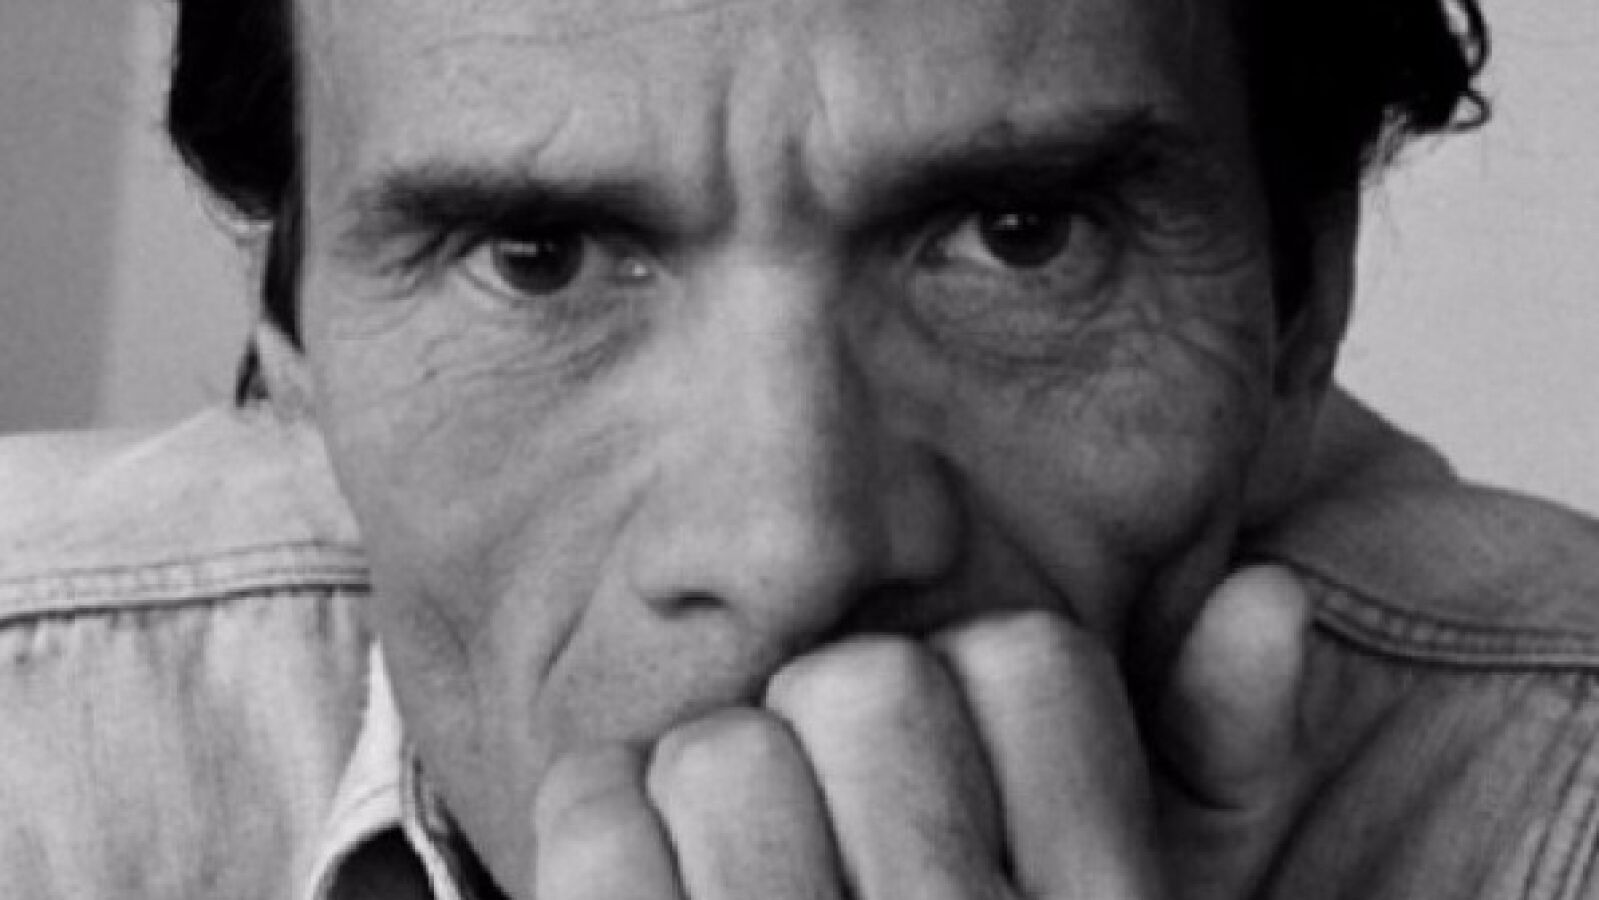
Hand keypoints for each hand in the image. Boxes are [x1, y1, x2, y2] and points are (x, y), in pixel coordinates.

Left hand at [528, 566, 1310, 899]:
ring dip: (715, 797)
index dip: (964, 696)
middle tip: (837, 836)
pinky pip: (594, 811)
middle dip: (831, 735)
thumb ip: (1223, 771)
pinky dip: (603, 829)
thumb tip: (1264, 589)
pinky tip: (657, 896)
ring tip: (750, 880)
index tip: (943, 778)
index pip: (1026, 662)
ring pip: (721, 750)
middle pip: (859, 684)